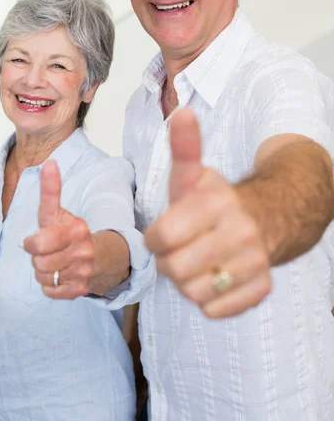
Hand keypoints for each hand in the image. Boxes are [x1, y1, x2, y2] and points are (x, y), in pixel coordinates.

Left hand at [24, 160, 94, 298]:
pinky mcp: (81, 290)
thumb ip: (51, 190)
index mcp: (77, 230)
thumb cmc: (70, 232)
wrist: (101, 256)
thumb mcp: (59, 212)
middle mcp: (83, 252)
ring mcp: (83, 272)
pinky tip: (60, 274)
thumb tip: (49, 162)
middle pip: (38, 263)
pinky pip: (50, 292)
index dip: (32, 243)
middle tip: (48, 251)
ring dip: (43, 272)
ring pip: (43, 278)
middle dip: (38, 257)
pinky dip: (50, 285)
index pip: (39, 243)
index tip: (35, 239)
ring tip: (54, 262)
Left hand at [144, 108, 270, 317]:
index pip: (160, 238)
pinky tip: (214, 277)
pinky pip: (217, 311)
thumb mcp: (194, 175)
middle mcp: (240, 232)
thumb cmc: (216, 201)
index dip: (156, 238)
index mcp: (216, 202)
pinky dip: (208, 300)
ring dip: (186, 282)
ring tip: (196, 263)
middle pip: (174, 270)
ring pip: (193, 293)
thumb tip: (182, 112)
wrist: (267, 217)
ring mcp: (254, 262)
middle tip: (180, 250)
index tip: (165, 231)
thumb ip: (183, 149)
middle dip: (169, 262)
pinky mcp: (262, 288)